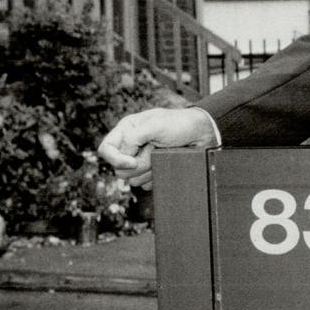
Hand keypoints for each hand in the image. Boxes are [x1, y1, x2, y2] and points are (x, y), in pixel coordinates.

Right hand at [97, 107, 217, 189]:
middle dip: (139, 163)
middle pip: (120, 169)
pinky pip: (146, 184)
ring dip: (149, 170)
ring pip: (133, 180)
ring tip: (163, 155)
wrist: (203, 134)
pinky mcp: (152, 171)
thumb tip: (125, 158)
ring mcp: (142, 160)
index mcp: (127, 130)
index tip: (132, 162)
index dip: (116, 159)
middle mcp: (131, 146)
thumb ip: (133, 138)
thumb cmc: (180, 125)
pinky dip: (156, 177)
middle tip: (156, 150)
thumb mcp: (154, 125)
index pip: (106, 150)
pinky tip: (166, 165)